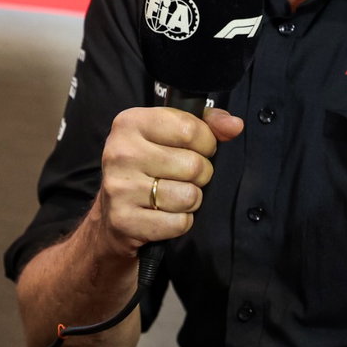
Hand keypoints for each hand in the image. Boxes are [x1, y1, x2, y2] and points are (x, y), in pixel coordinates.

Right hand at [91, 105, 242, 256]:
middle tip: (183, 177)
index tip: (198, 149)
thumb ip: (207, 123)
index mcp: (130, 123)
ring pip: (189, 196)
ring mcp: (119, 188)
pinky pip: (179, 223)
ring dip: (191, 200)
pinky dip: (180, 222)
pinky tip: (164, 215)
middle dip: (200, 174)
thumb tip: (235, 125)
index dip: (206, 143)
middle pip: (194, 165)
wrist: (111, 215)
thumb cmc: (148, 167)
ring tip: (174, 195)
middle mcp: (120, 153)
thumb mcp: (170, 134)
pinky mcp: (124, 221)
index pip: (190, 129)